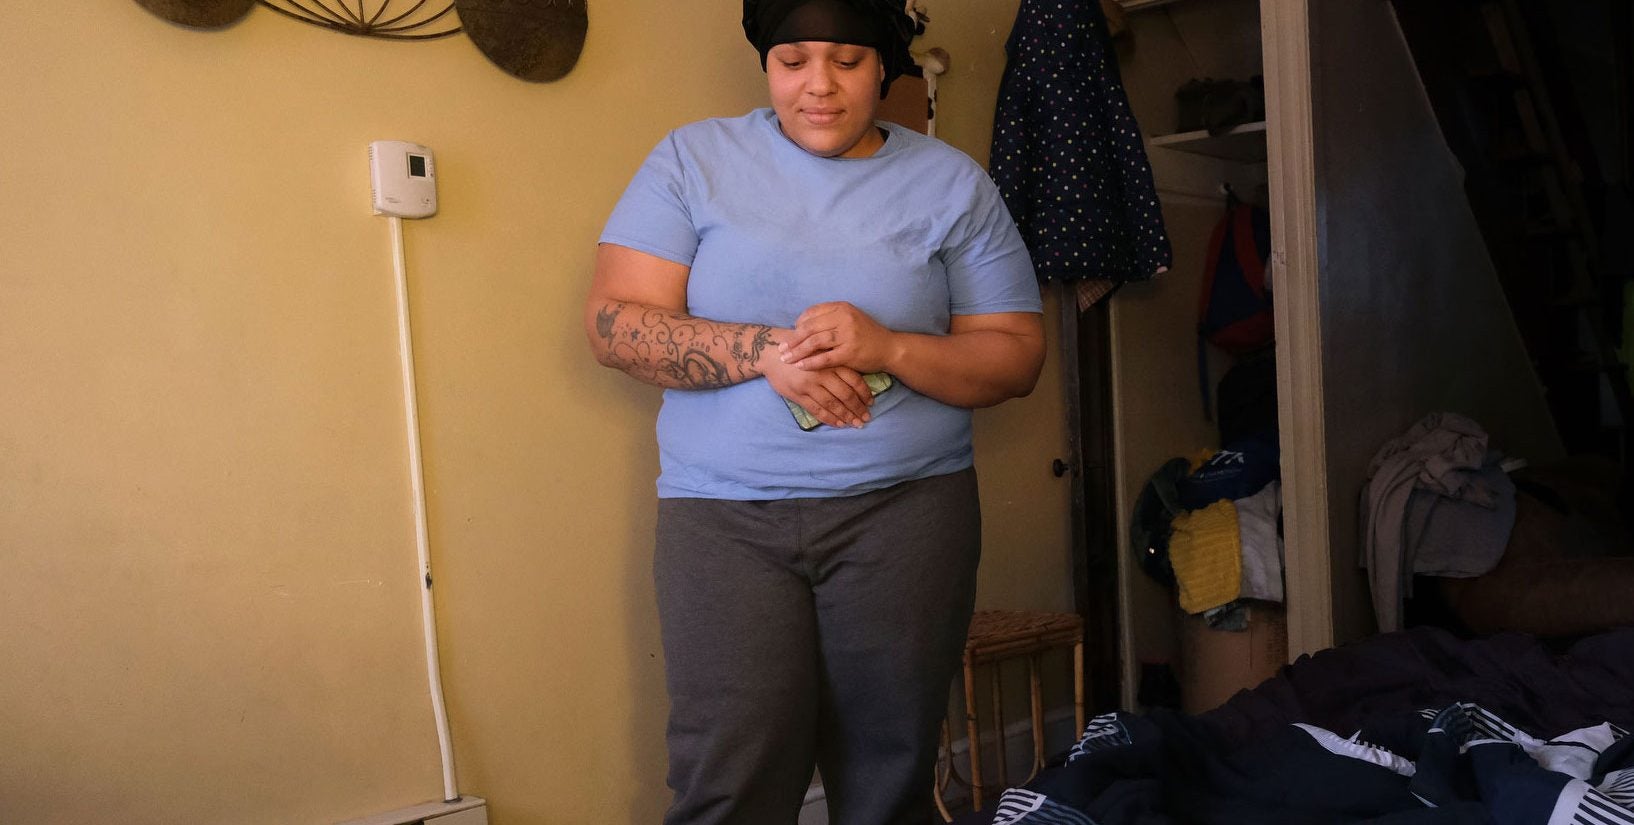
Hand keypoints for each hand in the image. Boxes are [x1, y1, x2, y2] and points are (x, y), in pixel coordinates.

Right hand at [763, 357, 874, 428]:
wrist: (771, 352)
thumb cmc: (798, 348)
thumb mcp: (819, 348)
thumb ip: (834, 360)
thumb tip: (855, 377)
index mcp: (830, 361)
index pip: (853, 379)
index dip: (864, 392)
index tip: (871, 402)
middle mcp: (822, 373)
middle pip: (845, 394)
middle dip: (857, 408)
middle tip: (866, 418)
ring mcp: (810, 385)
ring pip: (832, 404)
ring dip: (846, 416)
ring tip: (855, 423)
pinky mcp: (798, 394)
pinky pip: (817, 410)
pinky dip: (829, 418)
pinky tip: (838, 424)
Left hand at [779, 301, 897, 373]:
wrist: (889, 348)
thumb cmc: (866, 334)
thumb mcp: (849, 318)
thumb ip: (829, 319)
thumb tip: (802, 325)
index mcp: (841, 308)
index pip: (811, 313)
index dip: (798, 324)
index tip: (790, 334)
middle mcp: (844, 318)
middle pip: (809, 327)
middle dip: (793, 339)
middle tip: (781, 348)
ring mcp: (848, 335)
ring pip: (814, 342)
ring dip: (797, 351)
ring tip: (786, 358)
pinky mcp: (850, 353)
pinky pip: (825, 358)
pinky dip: (810, 363)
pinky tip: (800, 367)